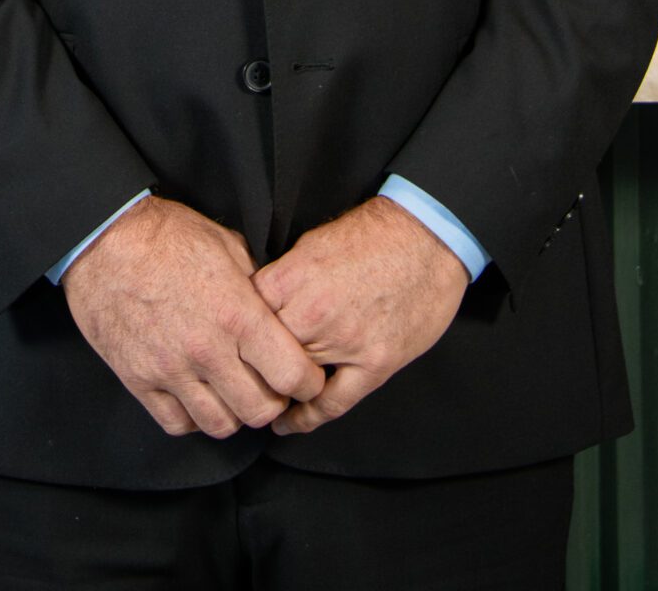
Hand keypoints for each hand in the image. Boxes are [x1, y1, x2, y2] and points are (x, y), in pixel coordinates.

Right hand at [60, 193, 327, 439]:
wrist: (105, 238)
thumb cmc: (168, 235)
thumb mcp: (227, 246)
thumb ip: (256, 287)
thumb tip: (277, 311)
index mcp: (237, 313)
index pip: (291, 374)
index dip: (308, 383)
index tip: (307, 379)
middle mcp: (207, 349)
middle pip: (260, 411)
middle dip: (274, 402)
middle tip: (270, 387)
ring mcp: (170, 370)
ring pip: (220, 425)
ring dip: (234, 413)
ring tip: (233, 393)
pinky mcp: (138, 380)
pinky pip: (177, 423)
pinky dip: (193, 417)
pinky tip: (197, 395)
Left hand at [250, 194, 469, 435]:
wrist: (427, 236)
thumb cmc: (372, 235)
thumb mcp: (313, 243)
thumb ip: (286, 278)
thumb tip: (262, 303)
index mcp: (294, 277)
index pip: (245, 315)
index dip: (236, 331)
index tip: (230, 342)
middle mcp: (313, 312)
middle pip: (264, 352)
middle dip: (252, 363)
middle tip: (239, 375)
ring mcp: (345, 341)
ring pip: (293, 378)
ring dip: (277, 388)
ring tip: (261, 399)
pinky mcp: (375, 363)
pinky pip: (332, 403)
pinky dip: (308, 417)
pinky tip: (290, 423)